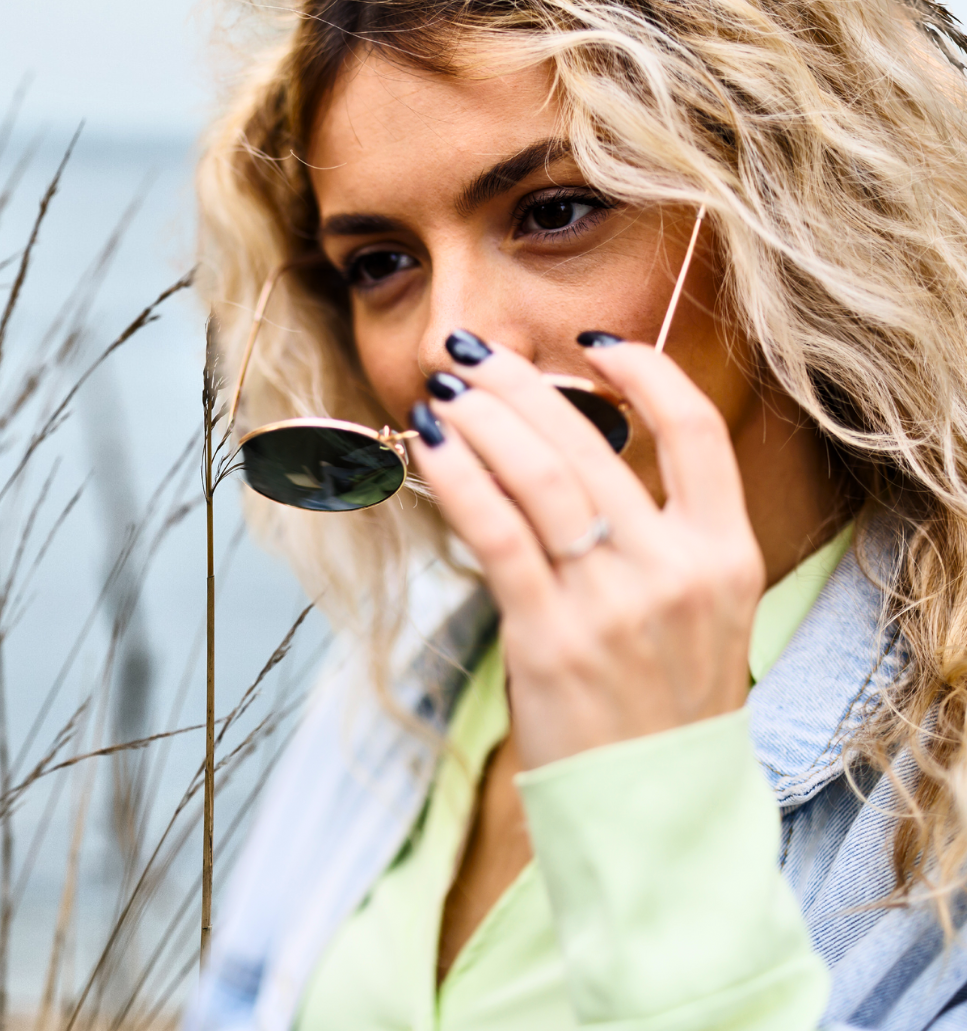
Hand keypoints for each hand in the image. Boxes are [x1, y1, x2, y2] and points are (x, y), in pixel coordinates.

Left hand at [406, 333, 764, 768]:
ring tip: (443, 393)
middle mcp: (676, 570)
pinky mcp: (551, 639)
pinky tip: (430, 448)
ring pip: (540, 477)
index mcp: (725, 556)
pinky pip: (496, 534)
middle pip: (592, 443)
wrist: (653, 811)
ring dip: (481, 421)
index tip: (592, 344)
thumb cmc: (661, 707)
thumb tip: (560, 453)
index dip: (646, 372)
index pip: (698, 432)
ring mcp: (615, 605)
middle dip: (521, 387)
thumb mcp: (696, 616)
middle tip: (473, 356)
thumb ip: (655, 538)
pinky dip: (459, 479)